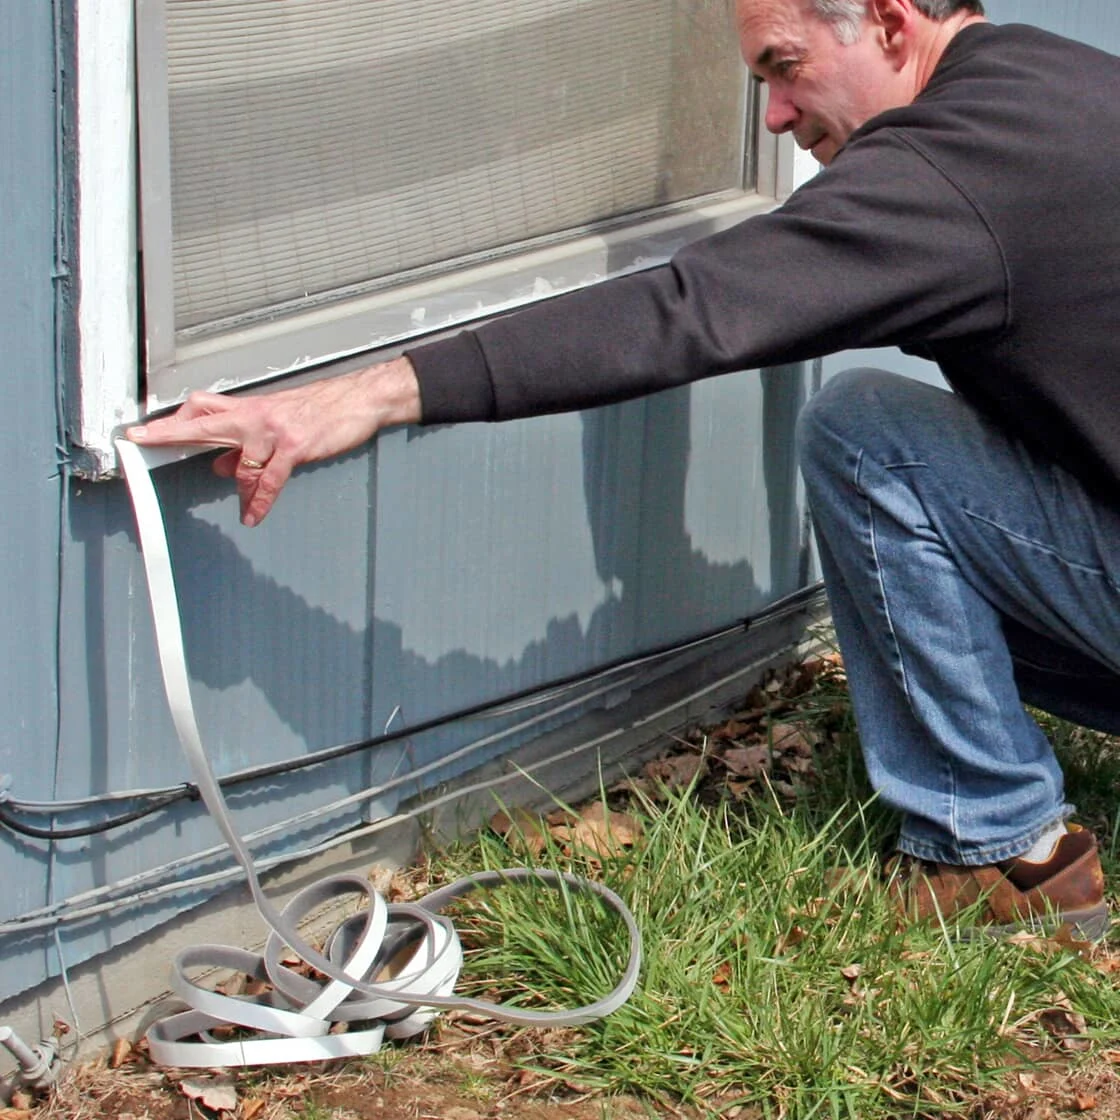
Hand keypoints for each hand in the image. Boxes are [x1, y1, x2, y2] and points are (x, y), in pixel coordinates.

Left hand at [126, 357, 421, 525]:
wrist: (357, 399)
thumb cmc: (320, 409)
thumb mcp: (278, 422)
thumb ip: (245, 443)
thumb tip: (219, 465)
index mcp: (249, 407)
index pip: (200, 409)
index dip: (170, 420)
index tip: (141, 430)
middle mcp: (255, 416)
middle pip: (203, 423)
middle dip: (170, 432)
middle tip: (141, 440)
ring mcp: (274, 431)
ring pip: (240, 462)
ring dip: (240, 488)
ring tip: (244, 505)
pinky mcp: (294, 447)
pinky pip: (269, 480)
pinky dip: (260, 501)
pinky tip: (253, 514)